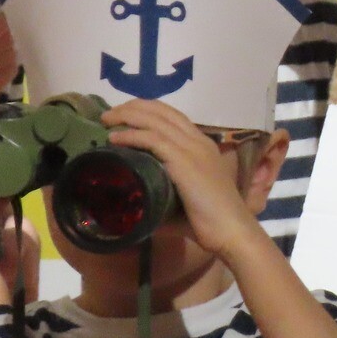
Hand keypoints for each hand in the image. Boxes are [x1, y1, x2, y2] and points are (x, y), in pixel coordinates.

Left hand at [100, 99, 265, 262]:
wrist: (230, 230)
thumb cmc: (210, 221)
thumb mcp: (188, 196)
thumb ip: (166, 190)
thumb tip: (138, 199)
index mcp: (203, 144)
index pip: (173, 115)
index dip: (146, 109)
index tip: (124, 115)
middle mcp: (198, 140)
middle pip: (161, 111)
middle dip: (132, 107)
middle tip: (110, 115)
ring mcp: (192, 149)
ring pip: (154, 120)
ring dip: (126, 116)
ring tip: (107, 121)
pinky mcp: (184, 161)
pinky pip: (152, 139)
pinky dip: (131, 136)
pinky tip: (115, 139)